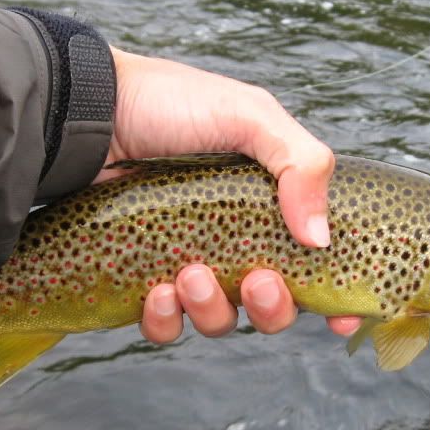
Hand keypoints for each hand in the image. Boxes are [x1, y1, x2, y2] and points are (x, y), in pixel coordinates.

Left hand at [102, 48, 360, 341]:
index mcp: (269, 207)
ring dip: (213, 310)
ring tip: (191, 275)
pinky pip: (164, 325)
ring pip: (218, 320)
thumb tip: (320, 239)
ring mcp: (188, 262)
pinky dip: (165, 320)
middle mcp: (234, 242)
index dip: (332, 299)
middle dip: (272, 307)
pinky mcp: (141, 279)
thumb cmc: (171, 104)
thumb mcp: (250, 116)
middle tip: (257, 281)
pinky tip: (157, 292)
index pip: (313, 265)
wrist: (88, 109)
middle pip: (271, 307)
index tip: (340, 317)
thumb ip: (301, 165)